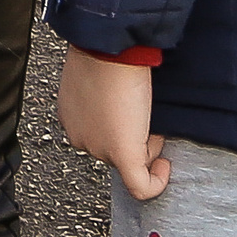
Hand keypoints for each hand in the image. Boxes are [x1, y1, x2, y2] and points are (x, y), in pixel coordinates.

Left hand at [58, 48, 168, 200]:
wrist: (110, 51)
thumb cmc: (103, 56)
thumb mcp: (95, 79)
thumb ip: (101, 100)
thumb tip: (123, 111)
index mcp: (71, 118)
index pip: (100, 136)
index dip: (123, 128)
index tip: (134, 113)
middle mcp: (79, 136)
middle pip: (115, 151)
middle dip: (136, 138)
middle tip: (145, 116)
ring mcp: (98, 148)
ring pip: (130, 164)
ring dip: (147, 147)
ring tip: (149, 121)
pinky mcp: (120, 154)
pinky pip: (139, 185)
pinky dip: (155, 182)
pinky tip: (165, 166)